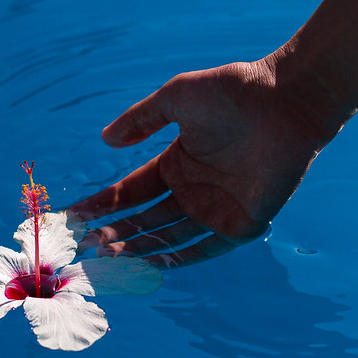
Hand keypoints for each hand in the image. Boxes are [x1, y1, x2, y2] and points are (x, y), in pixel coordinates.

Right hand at [69, 57, 339, 267]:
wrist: (285, 100)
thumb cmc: (232, 92)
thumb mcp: (176, 98)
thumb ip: (140, 119)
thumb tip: (105, 140)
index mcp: (175, 164)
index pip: (130, 192)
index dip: (101, 205)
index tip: (71, 218)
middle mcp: (192, 190)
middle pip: (144, 220)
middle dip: (114, 233)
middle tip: (85, 245)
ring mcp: (216, 209)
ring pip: (169, 238)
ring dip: (138, 249)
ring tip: (107, 256)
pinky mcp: (243, 224)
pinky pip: (207, 248)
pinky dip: (181, 258)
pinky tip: (152, 265)